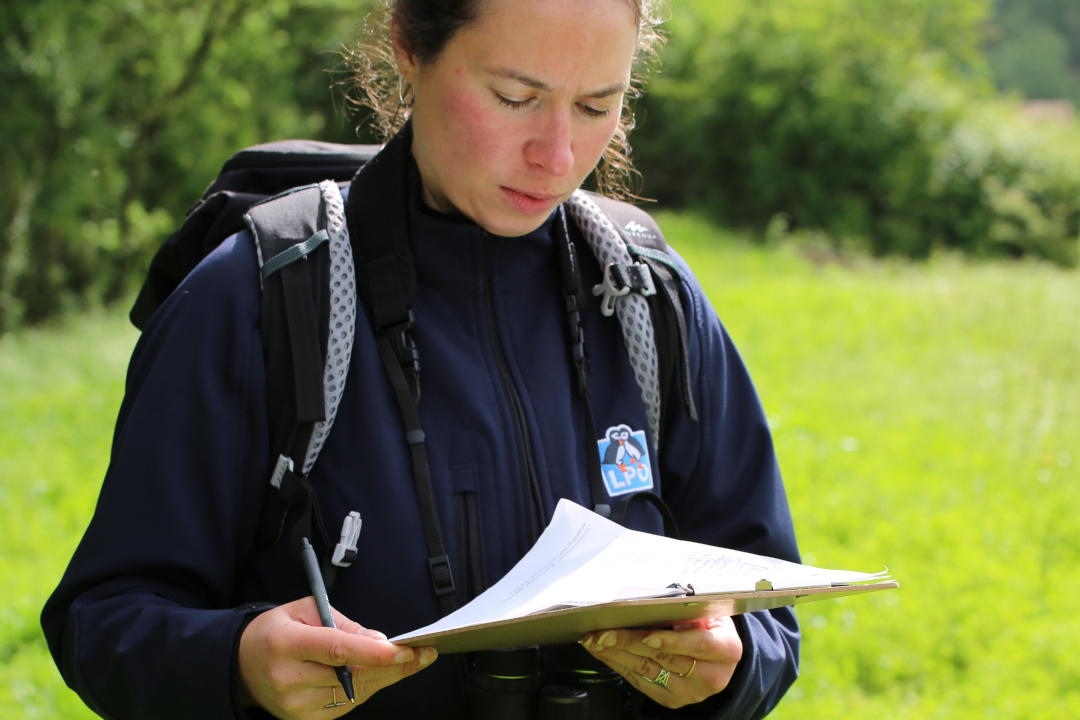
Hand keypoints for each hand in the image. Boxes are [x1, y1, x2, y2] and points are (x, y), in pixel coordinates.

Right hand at [238, 598, 436, 718]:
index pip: (336, 650)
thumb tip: (378, 641)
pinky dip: (368, 689)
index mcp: (287, 644)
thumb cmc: (278, 631)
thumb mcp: (306, 611)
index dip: (373, 652)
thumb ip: (343, 625)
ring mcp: (294, 706)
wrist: (242, 664)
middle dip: (392, 665)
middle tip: (423, 653)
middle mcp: (288, 679)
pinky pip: (345, 706)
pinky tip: (383, 674)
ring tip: (411, 661)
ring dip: (386, 677)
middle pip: (350, 676)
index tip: (403, 648)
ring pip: (353, 693)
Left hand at [582, 617, 742, 708]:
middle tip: (604, 632)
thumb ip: (686, 609)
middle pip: (665, 659)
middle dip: (630, 643)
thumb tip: (647, 600)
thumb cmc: (709, 626)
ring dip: (616, 654)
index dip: (672, 641)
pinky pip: (639, 681)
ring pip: (647, 671)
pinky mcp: (671, 700)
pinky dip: (617, 664)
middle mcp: (710, 677)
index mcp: (726, 650)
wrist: (718, 657)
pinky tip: (603, 651)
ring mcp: (689, 693)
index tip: (647, 636)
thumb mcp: (707, 612)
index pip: (698, 645)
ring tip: (595, 640)